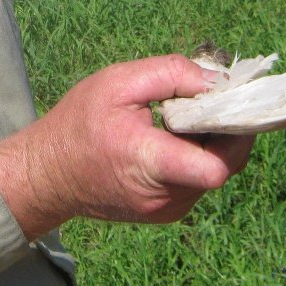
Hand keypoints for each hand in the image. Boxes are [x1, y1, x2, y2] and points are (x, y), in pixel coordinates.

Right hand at [0, 55, 253, 240]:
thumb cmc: (79, 123)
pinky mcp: (168, 212)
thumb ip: (171, 73)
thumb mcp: (118, 82)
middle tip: (209, 98)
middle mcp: (166, 196)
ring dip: (212, 141)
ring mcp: (168, 209)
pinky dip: (198, 155)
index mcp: (151, 162)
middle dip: (227, 128)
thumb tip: (218, 80)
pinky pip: (198, 180)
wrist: (49, 174)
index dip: (237, 133)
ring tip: (185, 116)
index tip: (230, 101)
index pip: (216, 167)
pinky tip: (175, 135)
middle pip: (224, 163)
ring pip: (215, 171)